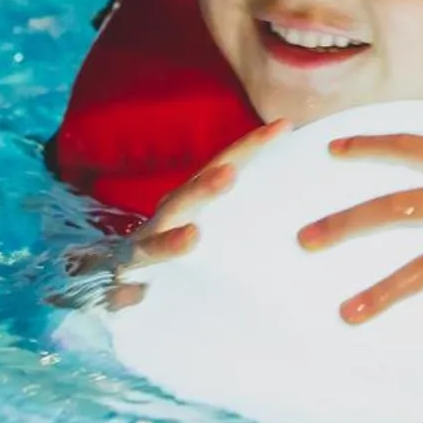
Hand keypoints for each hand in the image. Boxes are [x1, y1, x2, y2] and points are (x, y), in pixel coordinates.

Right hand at [69, 118, 286, 308]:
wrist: (115, 277)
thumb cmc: (180, 248)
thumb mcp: (213, 223)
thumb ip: (249, 209)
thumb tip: (307, 199)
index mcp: (190, 201)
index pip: (222, 166)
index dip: (248, 146)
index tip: (283, 127)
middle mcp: (164, 220)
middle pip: (185, 198)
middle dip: (206, 186)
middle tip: (231, 173)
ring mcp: (139, 253)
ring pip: (151, 244)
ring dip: (170, 240)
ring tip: (193, 237)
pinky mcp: (120, 288)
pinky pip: (122, 291)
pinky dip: (128, 292)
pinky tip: (137, 295)